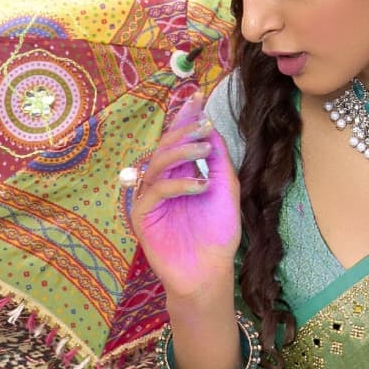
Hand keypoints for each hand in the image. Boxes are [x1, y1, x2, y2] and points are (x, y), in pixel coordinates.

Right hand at [122, 87, 239, 299]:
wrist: (209, 271)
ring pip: (158, 162)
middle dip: (183, 130)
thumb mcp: (226, 190)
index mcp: (181, 174)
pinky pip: (155, 190)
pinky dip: (178, 184)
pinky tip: (200, 186)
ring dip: (181, 151)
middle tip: (203, 123)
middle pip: (165, 146)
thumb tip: (211, 127)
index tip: (198, 96)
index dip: (185, 117)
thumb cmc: (218, 233)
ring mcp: (151, 198)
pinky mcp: (143, 215)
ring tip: (204, 150)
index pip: (179, 139)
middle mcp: (163, 182)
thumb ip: (218, 161)